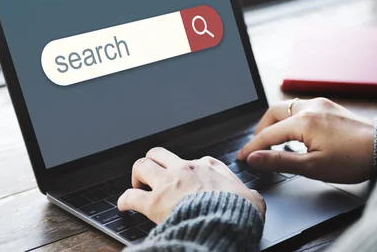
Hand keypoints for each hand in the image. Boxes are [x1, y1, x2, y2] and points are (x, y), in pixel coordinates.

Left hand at [118, 147, 265, 223]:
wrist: (226, 222)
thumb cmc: (239, 211)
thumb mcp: (252, 198)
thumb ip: (248, 194)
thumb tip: (253, 199)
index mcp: (209, 166)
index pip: (193, 160)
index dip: (187, 170)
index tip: (186, 180)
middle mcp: (186, 169)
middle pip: (159, 153)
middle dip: (153, 162)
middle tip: (152, 175)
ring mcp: (168, 183)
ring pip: (141, 165)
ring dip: (137, 175)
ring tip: (137, 185)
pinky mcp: (155, 202)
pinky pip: (130, 196)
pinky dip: (124, 200)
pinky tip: (124, 205)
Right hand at [236, 98, 373, 183]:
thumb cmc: (353, 160)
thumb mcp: (312, 167)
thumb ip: (280, 161)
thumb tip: (255, 158)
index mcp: (303, 121)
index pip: (267, 134)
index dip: (252, 147)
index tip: (241, 158)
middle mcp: (310, 107)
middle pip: (273, 113)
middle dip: (261, 129)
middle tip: (257, 147)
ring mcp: (321, 104)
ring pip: (287, 108)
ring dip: (276, 123)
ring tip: (273, 142)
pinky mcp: (330, 107)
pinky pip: (301, 108)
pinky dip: (290, 119)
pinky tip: (295, 134)